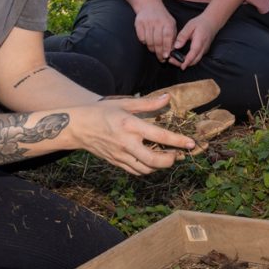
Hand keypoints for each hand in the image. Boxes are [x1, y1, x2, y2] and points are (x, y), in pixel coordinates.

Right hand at [72, 93, 195, 174]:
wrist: (77, 127)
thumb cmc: (101, 112)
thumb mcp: (124, 104)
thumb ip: (148, 103)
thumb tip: (168, 97)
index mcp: (131, 125)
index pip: (160, 136)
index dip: (178, 141)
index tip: (191, 144)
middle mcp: (127, 143)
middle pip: (154, 161)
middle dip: (170, 160)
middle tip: (176, 155)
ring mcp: (121, 155)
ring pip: (146, 169)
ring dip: (160, 166)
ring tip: (166, 157)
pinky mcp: (116, 163)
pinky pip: (136, 171)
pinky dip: (147, 169)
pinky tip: (151, 161)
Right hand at [133, 2, 177, 60]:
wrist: (149, 5)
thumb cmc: (162, 17)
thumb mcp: (171, 24)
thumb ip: (172, 37)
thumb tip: (172, 50)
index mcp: (167, 23)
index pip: (167, 38)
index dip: (166, 48)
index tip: (166, 56)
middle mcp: (157, 22)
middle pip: (157, 41)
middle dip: (159, 52)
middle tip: (160, 58)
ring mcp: (147, 22)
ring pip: (149, 41)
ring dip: (152, 49)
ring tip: (154, 50)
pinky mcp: (139, 23)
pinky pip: (141, 38)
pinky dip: (144, 42)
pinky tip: (148, 41)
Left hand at [172, 12, 220, 68]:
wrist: (212, 22)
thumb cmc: (201, 23)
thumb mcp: (190, 26)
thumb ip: (183, 36)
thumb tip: (176, 46)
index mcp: (200, 42)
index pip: (193, 54)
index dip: (186, 61)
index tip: (181, 66)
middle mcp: (203, 48)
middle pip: (194, 61)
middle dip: (183, 64)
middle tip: (171, 61)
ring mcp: (204, 50)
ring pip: (195, 61)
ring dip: (185, 63)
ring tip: (174, 59)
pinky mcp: (203, 51)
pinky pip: (196, 58)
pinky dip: (188, 60)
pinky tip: (180, 57)